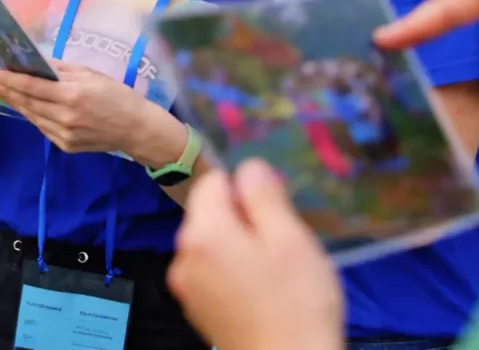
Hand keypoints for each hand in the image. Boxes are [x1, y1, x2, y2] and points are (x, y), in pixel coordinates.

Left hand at [0, 61, 162, 155]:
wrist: (136, 129)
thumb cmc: (118, 96)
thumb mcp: (93, 75)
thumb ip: (64, 70)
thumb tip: (40, 62)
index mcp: (72, 94)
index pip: (32, 86)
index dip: (11, 79)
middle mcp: (64, 116)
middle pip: (28, 103)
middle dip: (9, 91)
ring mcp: (64, 134)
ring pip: (33, 117)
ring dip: (19, 104)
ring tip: (8, 93)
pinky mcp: (66, 146)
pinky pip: (43, 128)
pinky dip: (34, 117)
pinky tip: (30, 108)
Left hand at [168, 159, 343, 349]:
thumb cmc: (295, 303)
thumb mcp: (289, 237)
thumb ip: (264, 195)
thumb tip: (248, 167)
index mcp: (202, 232)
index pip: (213, 180)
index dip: (247, 189)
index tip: (275, 214)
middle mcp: (183, 257)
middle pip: (212, 213)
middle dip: (245, 219)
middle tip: (282, 245)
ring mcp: (187, 287)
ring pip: (215, 243)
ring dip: (243, 246)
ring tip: (276, 272)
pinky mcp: (198, 310)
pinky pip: (214, 271)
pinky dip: (236, 272)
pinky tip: (264, 292)